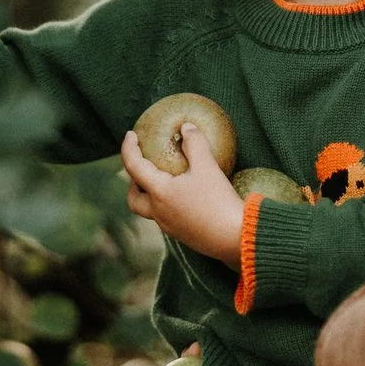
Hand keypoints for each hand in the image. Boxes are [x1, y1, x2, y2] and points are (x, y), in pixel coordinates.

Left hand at [121, 125, 245, 267]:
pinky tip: (187, 197)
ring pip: (150, 211)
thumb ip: (195, 144)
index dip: (128, 148)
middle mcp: (160, 213)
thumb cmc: (219, 201)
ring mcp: (171, 227)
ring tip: (166, 181)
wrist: (236, 238)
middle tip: (143, 168)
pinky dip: (168, 205)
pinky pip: (168, 218)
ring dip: (151, 195)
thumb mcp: (208, 167)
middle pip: (134, 200)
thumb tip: (186, 127)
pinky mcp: (184, 236)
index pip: (134, 167)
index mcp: (160, 193)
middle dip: (133, 184)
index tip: (130, 135)